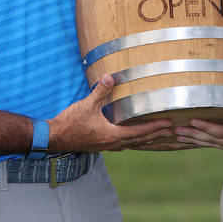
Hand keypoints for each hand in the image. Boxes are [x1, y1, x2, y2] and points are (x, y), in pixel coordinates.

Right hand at [47, 74, 171, 151]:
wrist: (54, 137)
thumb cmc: (70, 123)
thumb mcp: (86, 104)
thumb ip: (100, 91)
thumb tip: (110, 76)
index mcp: (112, 135)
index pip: (139, 132)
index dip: (154, 127)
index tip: (167, 123)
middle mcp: (111, 143)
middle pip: (138, 140)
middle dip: (154, 135)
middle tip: (168, 130)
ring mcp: (105, 145)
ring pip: (130, 144)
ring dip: (144, 140)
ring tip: (155, 136)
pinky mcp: (99, 144)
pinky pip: (121, 144)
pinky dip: (131, 141)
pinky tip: (130, 138)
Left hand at [174, 96, 222, 151]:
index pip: (222, 132)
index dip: (207, 127)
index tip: (193, 121)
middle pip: (213, 141)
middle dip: (195, 136)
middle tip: (177, 131)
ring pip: (214, 144)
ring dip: (197, 140)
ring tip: (180, 136)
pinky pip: (219, 143)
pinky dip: (206, 141)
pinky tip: (197, 138)